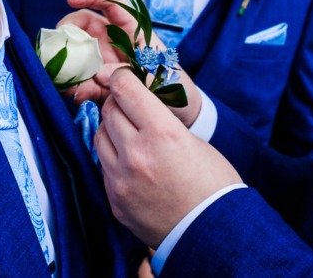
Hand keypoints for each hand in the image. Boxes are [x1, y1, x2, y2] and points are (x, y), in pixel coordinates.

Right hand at [67, 0, 203, 124]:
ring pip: (81, 52)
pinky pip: (83, 80)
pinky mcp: (103, 84)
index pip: (112, 3)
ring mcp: (109, 62)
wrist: (182, 115)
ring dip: (68, 60)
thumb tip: (97, 75)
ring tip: (60, 72)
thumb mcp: (155, 76)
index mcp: (135, 31)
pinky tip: (74, 93)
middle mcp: (118, 42)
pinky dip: (75, 86)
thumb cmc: (175, 87)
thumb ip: (126, 73)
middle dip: (70, 29)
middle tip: (57, 42)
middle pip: (88, 25)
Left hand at [95, 67, 240, 247]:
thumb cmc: (213, 184)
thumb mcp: (193, 141)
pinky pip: (103, 167)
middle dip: (118, 104)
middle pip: (109, 110)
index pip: (125, 90)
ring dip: (111, 130)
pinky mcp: (115, 200)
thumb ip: (162, 122)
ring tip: (129, 135)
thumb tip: (140, 107)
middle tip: (129, 106)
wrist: (213, 233)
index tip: (125, 78)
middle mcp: (136, 154)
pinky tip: (131, 163)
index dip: (124, 78)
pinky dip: (113, 159)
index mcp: (162, 134)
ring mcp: (121, 180)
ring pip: (99, 137)